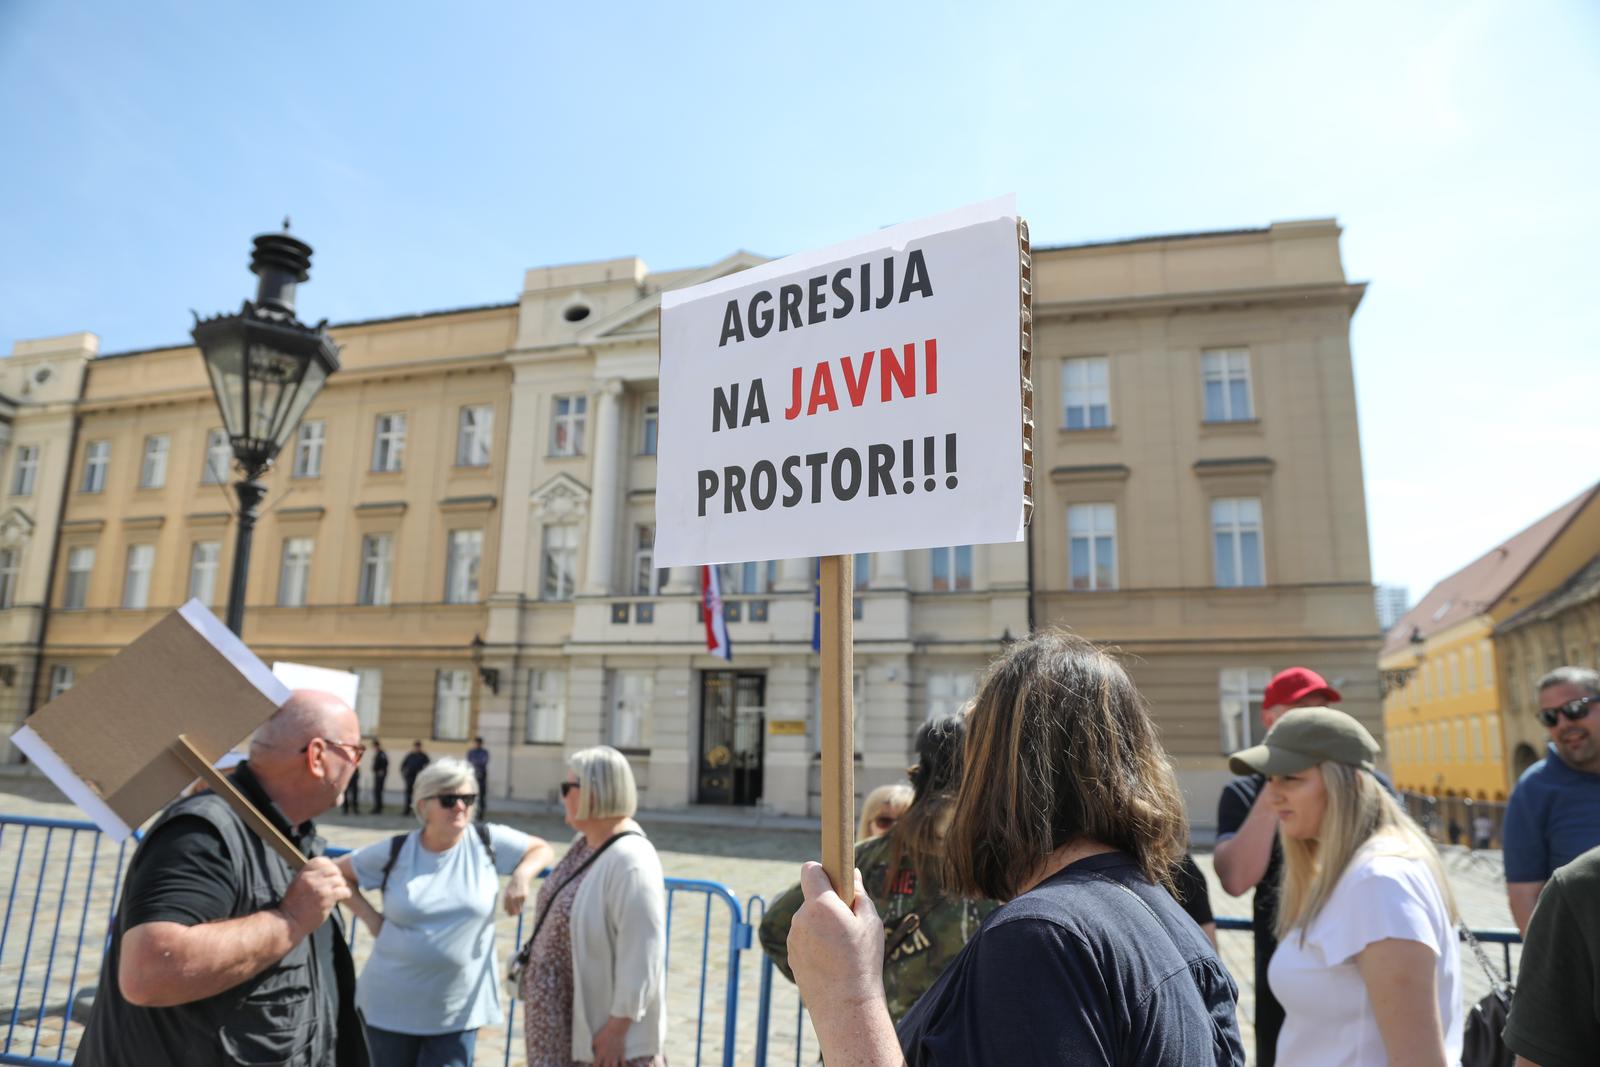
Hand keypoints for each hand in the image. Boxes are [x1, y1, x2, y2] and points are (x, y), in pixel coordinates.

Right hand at [277, 858, 349, 937]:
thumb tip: (325, 871)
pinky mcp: (327, 898)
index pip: (321, 861)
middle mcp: (312, 878)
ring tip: (338, 892)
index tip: (330, 873)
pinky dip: (345, 894)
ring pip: (340, 880)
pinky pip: (343, 890)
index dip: (328, 866)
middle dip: (337, 876)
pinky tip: (343, 897)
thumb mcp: (296, 886)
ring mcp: (320, 888)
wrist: (288, 923)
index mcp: (303, 874)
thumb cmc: (292, 907)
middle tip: (337, 884)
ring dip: (341, 886)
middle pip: (333, 869)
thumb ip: (309, 877)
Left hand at [502, 875, 529, 916]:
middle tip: (514, 915)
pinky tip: (522, 897)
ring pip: (519, 908)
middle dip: (513, 913)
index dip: (509, 912)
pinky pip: (523, 903)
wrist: (520, 878)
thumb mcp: (507, 892)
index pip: (507, 908)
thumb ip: (505, 901)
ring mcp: (518, 897)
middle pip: (512, 909)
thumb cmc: (512, 886)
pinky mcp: (524, 896)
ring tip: (518, 902)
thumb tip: (505, 910)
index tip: (510, 915)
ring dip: (518, 908)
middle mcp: (512, 897)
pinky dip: (522, 903)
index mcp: (506, 896)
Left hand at [591, 1015, 630, 1066]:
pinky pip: (623, 1063)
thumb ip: (591, 1047)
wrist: (616, 1029)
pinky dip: (622, 1066)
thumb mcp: (595, 1040)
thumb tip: (586, 1051)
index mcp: (600, 1054)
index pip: (596, 1065)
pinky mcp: (621, 1054)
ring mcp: (615, 1056)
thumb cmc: (604, 1033)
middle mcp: (607, 1057)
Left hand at [788, 864, 884, 1018]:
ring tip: (842, 949)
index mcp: (820, 905)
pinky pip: (804, 939)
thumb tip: (853, 874)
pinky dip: (816, 944)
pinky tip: (832, 962)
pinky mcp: (791, 957)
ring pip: (809, 921)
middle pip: (813, 898)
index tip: (836, 881)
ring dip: (822, 926)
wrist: (846, 1007)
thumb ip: (859, 894)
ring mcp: (793, 939)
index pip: (810, 870)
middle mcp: (800, 919)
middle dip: (828, 904)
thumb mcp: (870, 923)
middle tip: (849, 925)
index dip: (823, 871)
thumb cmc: (862, 962)